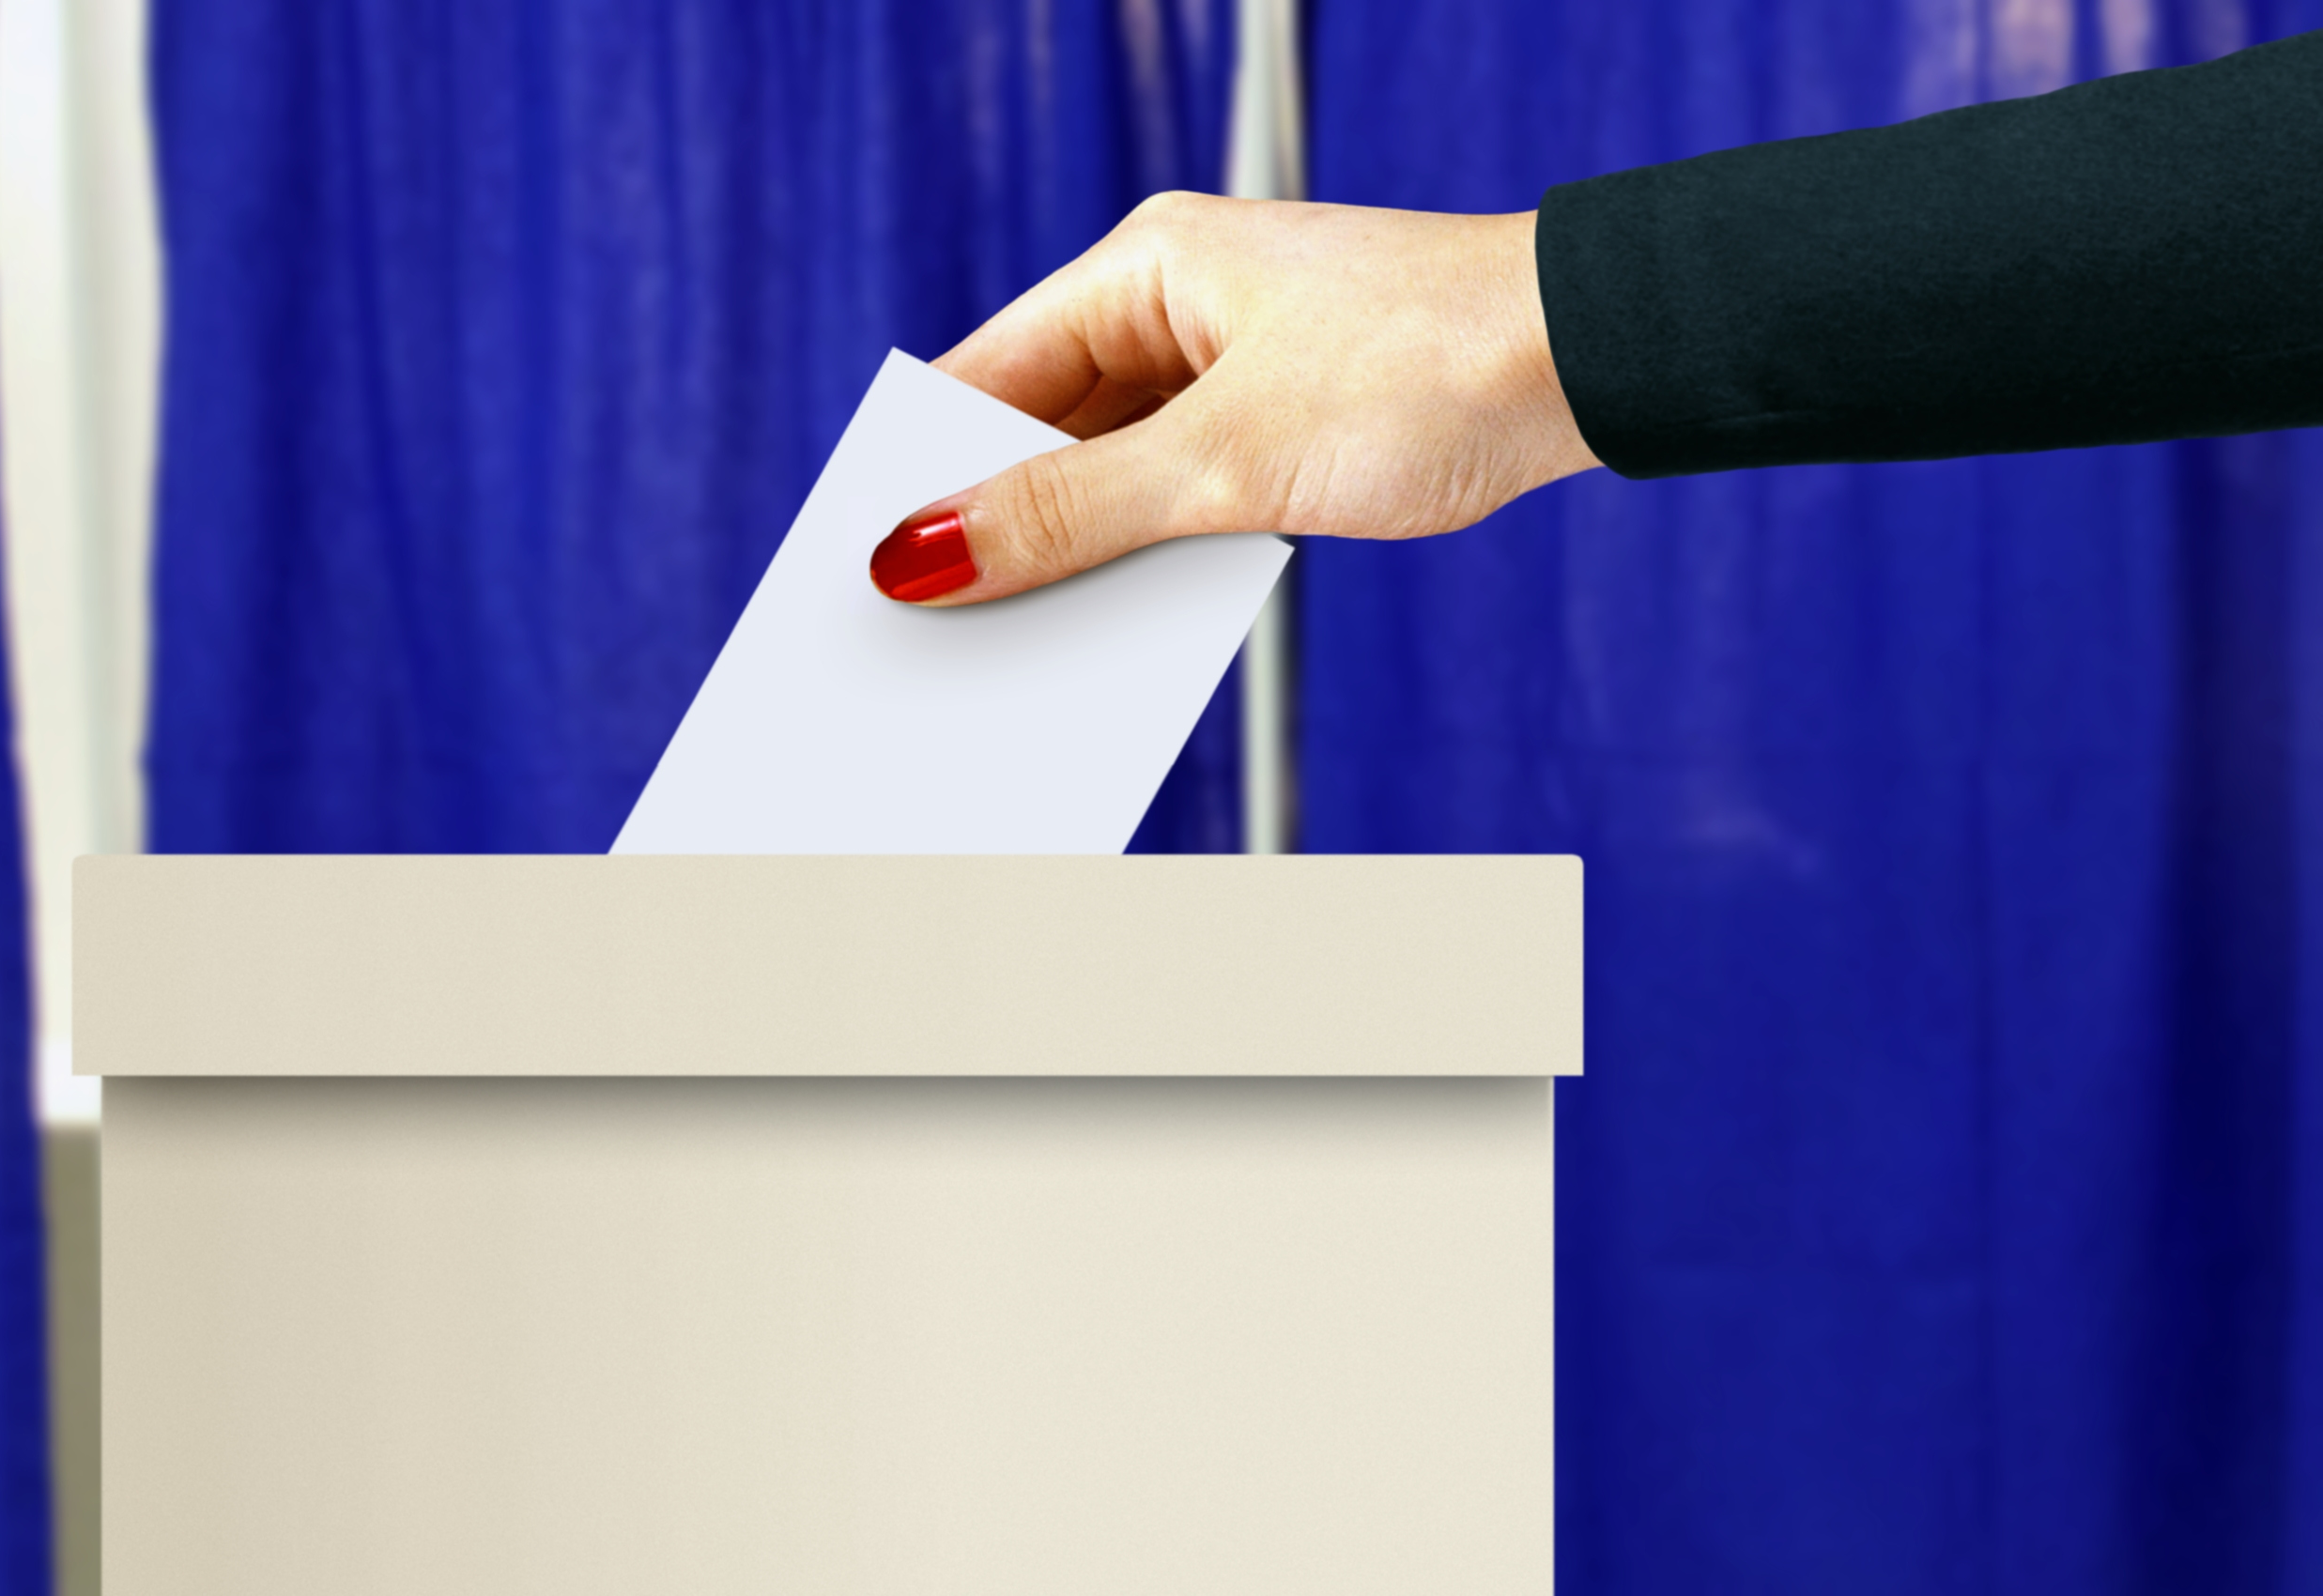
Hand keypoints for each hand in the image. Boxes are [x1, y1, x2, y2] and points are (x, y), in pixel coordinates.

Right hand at [868, 193, 1598, 604]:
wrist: (1597, 364)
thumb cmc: (1426, 367)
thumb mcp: (1225, 460)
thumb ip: (1071, 515)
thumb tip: (926, 557)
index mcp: (1147, 271)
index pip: (988, 375)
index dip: (926, 474)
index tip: (871, 574)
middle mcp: (1182, 312)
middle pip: (1045, 433)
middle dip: (998, 531)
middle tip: (933, 639)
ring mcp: (1239, 372)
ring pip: (1117, 478)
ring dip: (1078, 560)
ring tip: (1018, 658)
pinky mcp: (1292, 430)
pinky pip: (1185, 504)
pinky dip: (1153, 562)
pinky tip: (1120, 636)